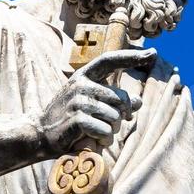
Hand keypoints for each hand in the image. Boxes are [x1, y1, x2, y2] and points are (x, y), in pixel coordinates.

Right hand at [34, 48, 154, 153]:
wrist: (39, 134)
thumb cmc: (70, 118)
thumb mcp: (91, 103)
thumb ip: (113, 100)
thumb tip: (138, 102)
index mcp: (84, 75)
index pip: (110, 60)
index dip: (132, 57)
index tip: (153, 53)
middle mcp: (81, 84)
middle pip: (121, 98)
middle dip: (122, 116)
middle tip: (111, 124)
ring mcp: (78, 101)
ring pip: (115, 117)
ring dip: (111, 130)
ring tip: (96, 132)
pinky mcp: (77, 119)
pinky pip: (105, 131)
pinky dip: (103, 140)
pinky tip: (92, 140)